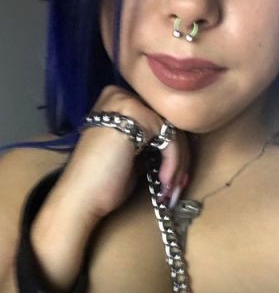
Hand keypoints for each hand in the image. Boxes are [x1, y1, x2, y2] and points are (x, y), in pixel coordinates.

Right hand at [59, 85, 188, 219]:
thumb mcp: (131, 151)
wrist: (79, 198)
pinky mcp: (135, 114)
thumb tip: (184, 141)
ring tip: (172, 188)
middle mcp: (121, 94)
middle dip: (180, 156)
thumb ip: (151, 138)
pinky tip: (164, 182)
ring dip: (178, 163)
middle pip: (167, 121)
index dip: (173, 147)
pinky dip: (173, 163)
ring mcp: (126, 101)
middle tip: (180, 182)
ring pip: (172, 129)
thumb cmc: (104, 180)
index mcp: (117, 100)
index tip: (177, 173)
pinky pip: (169, 138)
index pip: (158, 118)